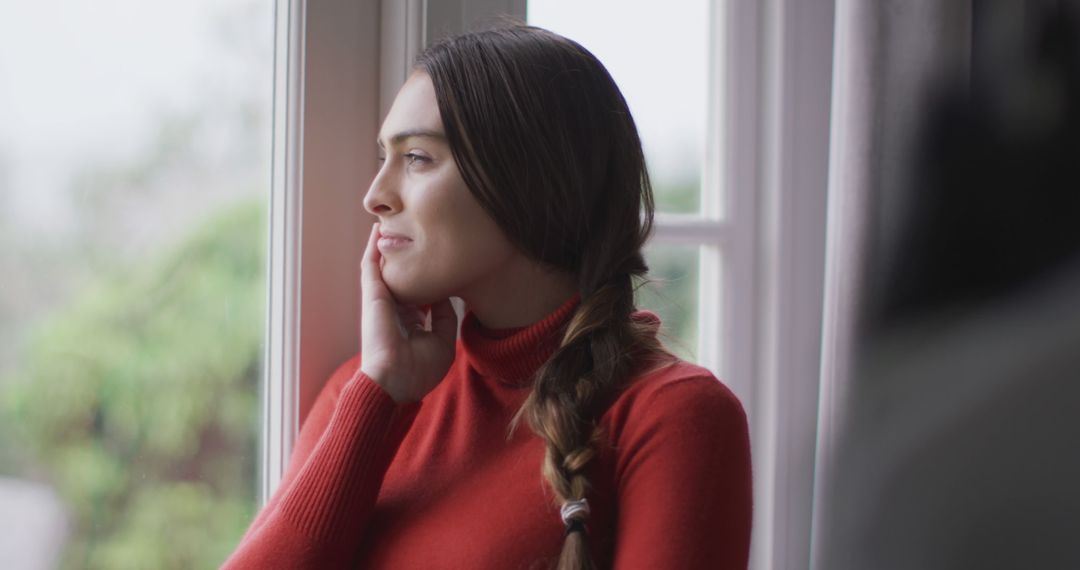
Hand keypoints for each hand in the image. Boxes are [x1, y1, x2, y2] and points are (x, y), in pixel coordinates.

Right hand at [358, 223, 457, 402]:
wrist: (394, 381)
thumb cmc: (418, 369)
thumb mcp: (442, 342)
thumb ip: (445, 317)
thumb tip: (447, 295)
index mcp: (410, 321)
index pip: (421, 293)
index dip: (430, 277)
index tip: (444, 260)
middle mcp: (395, 309)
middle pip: (403, 276)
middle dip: (410, 257)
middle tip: (420, 233)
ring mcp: (382, 301)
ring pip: (386, 267)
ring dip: (389, 246)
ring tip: (396, 221)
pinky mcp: (372, 296)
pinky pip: (371, 266)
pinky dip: (373, 248)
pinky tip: (377, 229)